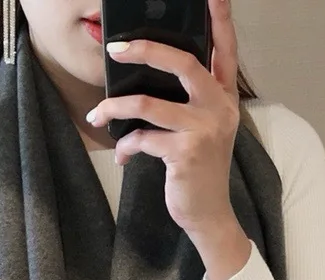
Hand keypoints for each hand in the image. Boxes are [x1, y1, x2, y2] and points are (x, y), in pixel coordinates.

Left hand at [86, 0, 251, 279]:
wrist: (208, 215)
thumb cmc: (199, 170)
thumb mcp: (202, 130)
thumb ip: (188, 101)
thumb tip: (146, 75)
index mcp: (225, 98)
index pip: (225, 50)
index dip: (220, 20)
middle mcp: (220, 109)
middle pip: (184, 63)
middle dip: (146, 50)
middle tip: (115, 48)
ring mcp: (204, 130)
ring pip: (149, 104)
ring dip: (116, 108)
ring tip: (99, 114)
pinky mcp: (185, 153)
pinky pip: (143, 138)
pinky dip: (127, 146)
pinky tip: (124, 155)